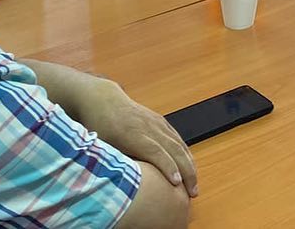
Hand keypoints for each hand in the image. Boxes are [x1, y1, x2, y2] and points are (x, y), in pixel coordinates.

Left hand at [82, 80, 198, 195]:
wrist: (104, 101)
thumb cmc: (100, 127)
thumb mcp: (100, 147)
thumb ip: (112, 164)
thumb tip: (120, 187)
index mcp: (132, 134)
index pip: (155, 151)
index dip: (167, 167)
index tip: (176, 183)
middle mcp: (148, 127)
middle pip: (174, 149)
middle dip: (186, 171)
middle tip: (192, 192)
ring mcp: (157, 123)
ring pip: (180, 144)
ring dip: (190, 165)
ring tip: (194, 185)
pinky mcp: (161, 121)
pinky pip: (178, 139)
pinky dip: (187, 154)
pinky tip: (190, 167)